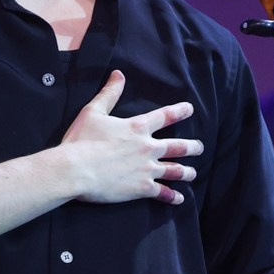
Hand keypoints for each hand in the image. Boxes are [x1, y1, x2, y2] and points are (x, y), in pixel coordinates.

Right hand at [60, 71, 201, 204]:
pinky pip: (163, 192)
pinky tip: (179, 199)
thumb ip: (109, 94)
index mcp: (137, 127)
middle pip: (178, 146)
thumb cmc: (81, 140)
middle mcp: (148, 147)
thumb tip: (118, 74)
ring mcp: (147, 169)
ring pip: (175, 170)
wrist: (75, 169)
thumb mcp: (93, 111)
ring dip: (186, 172)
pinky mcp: (142, 188)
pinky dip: (173, 196)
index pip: (164, 116)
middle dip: (191, 147)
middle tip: (199, 148)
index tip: (190, 109)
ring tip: (192, 173)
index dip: (179, 112)